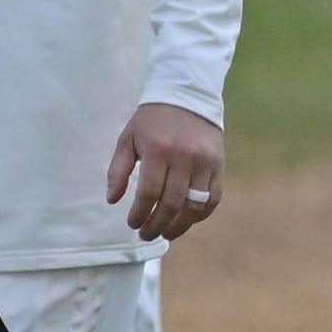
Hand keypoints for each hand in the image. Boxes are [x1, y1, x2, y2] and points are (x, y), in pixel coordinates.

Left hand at [107, 102, 225, 242]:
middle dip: (156, 226)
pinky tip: (187, 221)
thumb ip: (117, 170)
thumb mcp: (128, 139)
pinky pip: (213, 198)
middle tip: (146, 235)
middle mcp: (184, 157)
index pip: (149, 194)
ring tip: (166, 234)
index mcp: (158, 150)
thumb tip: (112, 200)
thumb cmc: (152, 121)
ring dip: (179, 226)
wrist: (187, 96)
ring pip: (194, 206)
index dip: (139, 214)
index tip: (132, 223)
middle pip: (171, 204)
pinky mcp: (219, 164)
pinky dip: (200, 215)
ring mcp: (205, 161)